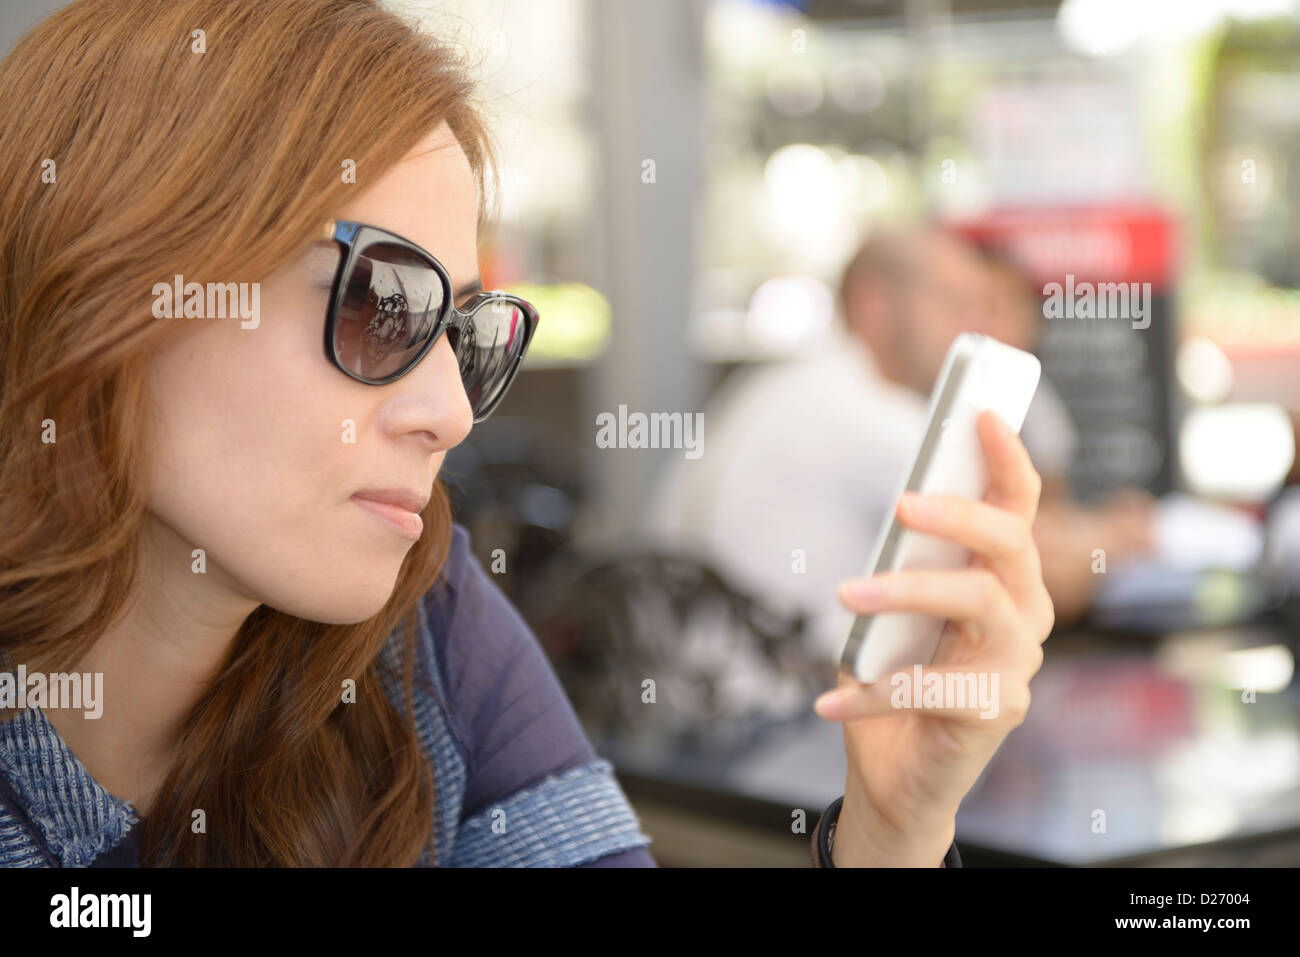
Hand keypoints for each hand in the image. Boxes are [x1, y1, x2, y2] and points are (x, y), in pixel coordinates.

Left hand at [814, 410, 1053, 865]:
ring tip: (846, 595)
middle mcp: (1023, 616)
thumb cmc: (895, 679)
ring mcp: (1016, 666)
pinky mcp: (995, 713)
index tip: (979, 413)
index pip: (1019, 508)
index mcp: (1002, 580)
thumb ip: (904, 564)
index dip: (1006, 459)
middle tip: (902, 503)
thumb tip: (897, 513)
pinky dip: (870, 693)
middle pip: (1011, 546)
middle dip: (960, 515)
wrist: (896, 776)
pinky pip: (928, 688)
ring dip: (908, 592)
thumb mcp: (893, 613)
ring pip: (980, 604)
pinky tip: (827, 701)